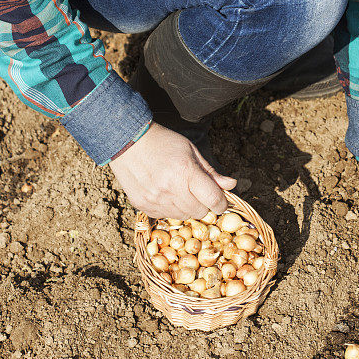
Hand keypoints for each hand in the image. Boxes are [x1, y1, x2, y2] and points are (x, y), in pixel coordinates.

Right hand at [109, 122, 236, 218]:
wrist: (127, 141)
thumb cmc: (163, 143)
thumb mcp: (191, 151)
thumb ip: (211, 172)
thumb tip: (231, 185)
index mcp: (186, 172)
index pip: (213, 199)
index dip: (222, 203)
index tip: (221, 201)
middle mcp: (170, 188)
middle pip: (199, 212)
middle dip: (204, 204)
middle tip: (198, 192)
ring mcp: (155, 199)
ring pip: (183, 216)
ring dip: (187, 208)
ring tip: (180, 190)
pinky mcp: (143, 205)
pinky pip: (165, 216)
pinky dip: (170, 209)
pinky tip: (165, 194)